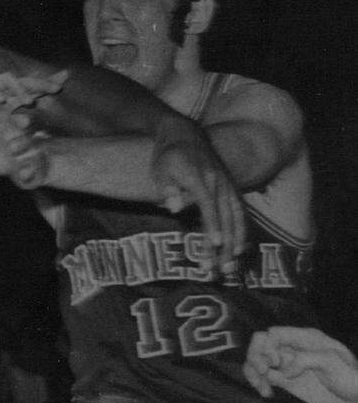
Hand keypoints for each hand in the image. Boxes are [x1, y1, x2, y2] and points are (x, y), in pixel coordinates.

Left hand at [151, 118, 245, 272]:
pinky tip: (239, 250)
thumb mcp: (161, 169)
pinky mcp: (230, 188)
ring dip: (236, 243)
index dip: (213, 224)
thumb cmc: (168, 155)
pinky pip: (240, 212)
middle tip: (219, 270)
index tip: (216, 244)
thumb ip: (168, 188)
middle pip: (225, 217)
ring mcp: (227, 185)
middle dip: (224, 245)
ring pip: (236, 217)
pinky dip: (242, 231)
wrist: (184, 133)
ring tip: (232, 267)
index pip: (208, 205)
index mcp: (201, 178)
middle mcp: (219, 182)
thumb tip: (173, 207)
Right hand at [245, 326, 357, 402]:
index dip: (268, 347)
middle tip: (265, 374)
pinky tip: (267, 393)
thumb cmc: (349, 375)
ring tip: (264, 388)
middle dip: (256, 358)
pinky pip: (262, 377)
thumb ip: (305, 360)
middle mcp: (290, 348)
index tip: (276, 363)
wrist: (355, 396)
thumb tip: (283, 371)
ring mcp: (286, 365)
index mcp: (303, 338)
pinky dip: (258, 384)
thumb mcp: (331, 362)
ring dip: (253, 374)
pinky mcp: (284, 380)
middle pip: (259, 344)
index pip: (273, 333)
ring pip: (256, 361)